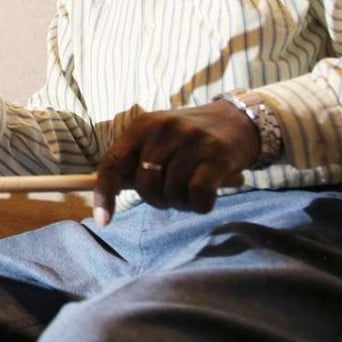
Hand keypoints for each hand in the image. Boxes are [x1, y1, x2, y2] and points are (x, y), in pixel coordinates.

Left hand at [93, 101, 258, 224]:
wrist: (237, 121)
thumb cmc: (188, 138)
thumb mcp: (157, 139)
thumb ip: (134, 162)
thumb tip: (107, 194)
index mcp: (142, 126)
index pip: (112, 163)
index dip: (104, 194)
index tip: (103, 221)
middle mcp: (163, 129)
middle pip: (144, 184)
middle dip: (155, 200)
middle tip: (170, 195)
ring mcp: (191, 141)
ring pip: (171, 192)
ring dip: (179, 203)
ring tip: (189, 193)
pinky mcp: (217, 155)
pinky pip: (198, 194)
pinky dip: (199, 205)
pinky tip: (204, 198)